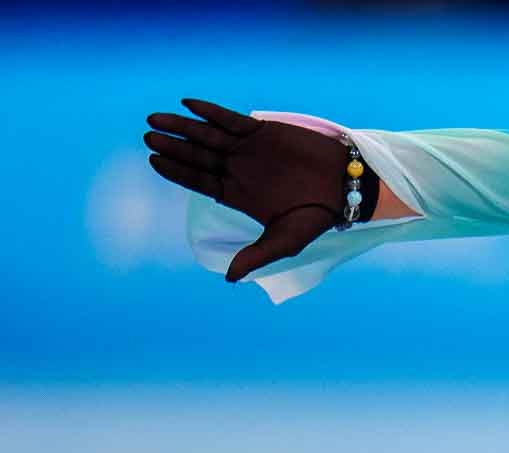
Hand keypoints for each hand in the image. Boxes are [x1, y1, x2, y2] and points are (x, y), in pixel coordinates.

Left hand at [143, 97, 351, 282]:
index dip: (176, 172)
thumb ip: (256, 255)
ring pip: (206, 135)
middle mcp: (236, 170)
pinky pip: (228, 119)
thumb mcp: (286, 241)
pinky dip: (209, 112)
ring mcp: (246, 149)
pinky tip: (187, 104)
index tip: (154, 162)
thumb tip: (230, 278)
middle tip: (148, 139)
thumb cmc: (316, 216)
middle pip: (196, 156)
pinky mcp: (260, 131)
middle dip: (172, 147)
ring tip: (155, 119)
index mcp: (236, 195)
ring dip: (182, 127)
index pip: (198, 181)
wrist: (344, 186)